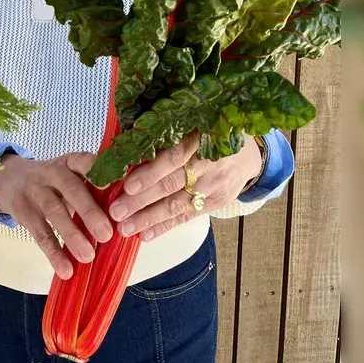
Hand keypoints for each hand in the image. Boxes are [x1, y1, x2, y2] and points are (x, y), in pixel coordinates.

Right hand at [0, 152, 109, 278]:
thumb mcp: (71, 175)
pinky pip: (40, 233)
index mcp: (71, 162)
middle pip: (71, 189)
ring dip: (72, 236)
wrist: (10, 179)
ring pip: (54, 212)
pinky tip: (65, 270)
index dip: (98, 172)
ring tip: (88, 257)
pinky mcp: (24, 212)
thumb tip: (127, 217)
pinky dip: (54, 253)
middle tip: (106, 234)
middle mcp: (53, 173)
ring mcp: (36, 191)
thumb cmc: (55, 182)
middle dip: (89, 212)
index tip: (112, 187)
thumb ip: (94, 189)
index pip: (85, 162)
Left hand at [110, 133, 264, 240]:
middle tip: (116, 212)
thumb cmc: (207, 135)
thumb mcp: (190, 127)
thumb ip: (162, 138)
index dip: (150, 172)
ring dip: (150, 218)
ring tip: (125, 228)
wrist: (247, 155)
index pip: (173, 157)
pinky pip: (187, 216)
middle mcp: (208, 163)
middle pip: (172, 184)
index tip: (127, 185)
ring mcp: (214, 185)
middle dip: (142, 200)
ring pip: (178, 204)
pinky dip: (165, 227)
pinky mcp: (215, 203)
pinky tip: (146, 235)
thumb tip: (122, 152)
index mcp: (198, 138)